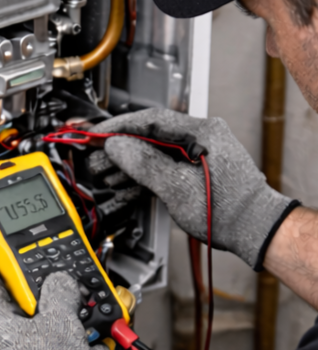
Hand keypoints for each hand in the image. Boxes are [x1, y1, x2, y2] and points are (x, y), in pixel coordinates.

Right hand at [92, 109, 298, 269]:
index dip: (119, 127)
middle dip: (120, 149)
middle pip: (150, 136)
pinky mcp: (198, 169)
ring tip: (105, 174)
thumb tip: (117, 146)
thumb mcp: (177, 188)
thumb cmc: (228, 211)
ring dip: (130, 164)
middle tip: (96, 158)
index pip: (151, 119)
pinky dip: (145, 174)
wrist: (254, 230)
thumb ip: (144, 164)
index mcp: (202, 131)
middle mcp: (203, 136)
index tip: (97, 134)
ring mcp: (201, 152)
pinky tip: (126, 184)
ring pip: (155, 152)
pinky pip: (165, 165)